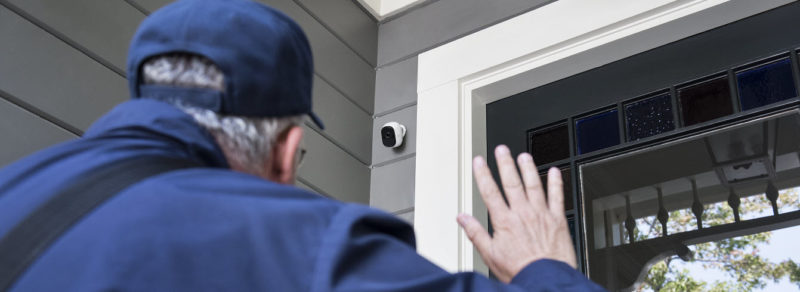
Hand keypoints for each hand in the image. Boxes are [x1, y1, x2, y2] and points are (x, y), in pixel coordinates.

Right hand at [456, 145, 576, 282]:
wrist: (546, 278)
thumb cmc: (520, 270)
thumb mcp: (490, 255)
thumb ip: (476, 233)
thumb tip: (463, 218)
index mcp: (504, 221)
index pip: (490, 192)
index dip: (483, 174)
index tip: (479, 162)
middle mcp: (523, 214)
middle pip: (512, 182)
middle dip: (505, 163)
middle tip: (502, 150)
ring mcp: (542, 214)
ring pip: (534, 184)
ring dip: (528, 168)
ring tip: (523, 156)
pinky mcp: (558, 220)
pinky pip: (557, 196)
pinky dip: (556, 183)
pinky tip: (555, 172)